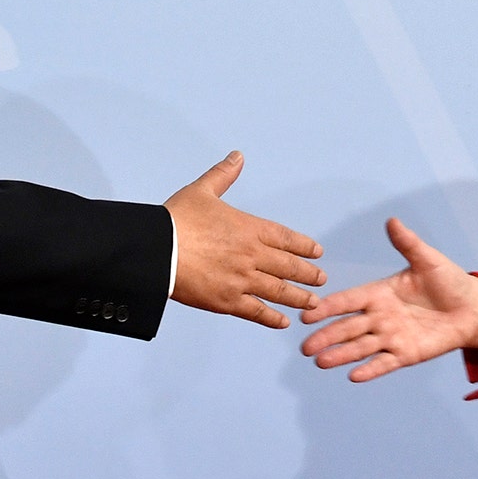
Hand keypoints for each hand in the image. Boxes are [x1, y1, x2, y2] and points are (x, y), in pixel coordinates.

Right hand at [165, 151, 325, 329]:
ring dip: (299, 297)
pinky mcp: (227, 301)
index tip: (317, 252)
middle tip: (321, 278)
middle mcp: (251, 255)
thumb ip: (223, 175)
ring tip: (313, 303)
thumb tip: (237, 156)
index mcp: (248, 228)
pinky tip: (283, 322)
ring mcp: (241, 279)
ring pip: (279, 291)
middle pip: (288, 266)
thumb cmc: (176, 219)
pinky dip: (272, 318)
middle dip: (308, 273)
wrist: (157, 250)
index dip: (303, 245)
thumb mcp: (202, 191)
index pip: (285, 238)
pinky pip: (256, 311)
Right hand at [299, 217, 477, 381]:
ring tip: (320, 363)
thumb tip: (392, 221)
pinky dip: (370, 370)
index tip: (308, 313)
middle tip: (305, 347)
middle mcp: (380, 317)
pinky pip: (384, 363)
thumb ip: (408, 244)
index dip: (328, 308)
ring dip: (340, 355)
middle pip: (348, 328)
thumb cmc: (449, 281)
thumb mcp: (428, 260)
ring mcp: (391, 337)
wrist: (473, 308)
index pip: (348, 301)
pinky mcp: (406, 354)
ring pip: (360, 347)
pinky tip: (353, 376)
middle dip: (326, 337)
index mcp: (380, 293)